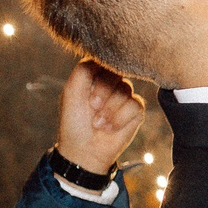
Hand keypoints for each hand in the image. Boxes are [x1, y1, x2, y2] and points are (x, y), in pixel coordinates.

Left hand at [56, 61, 143, 176]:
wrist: (84, 150)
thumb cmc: (74, 122)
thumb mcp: (71, 92)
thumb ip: (84, 69)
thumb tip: (105, 57)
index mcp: (94, 75)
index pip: (104, 61)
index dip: (99, 78)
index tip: (88, 96)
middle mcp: (110, 83)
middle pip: (117, 74)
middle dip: (104, 94)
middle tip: (93, 109)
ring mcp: (124, 96)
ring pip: (127, 90)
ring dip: (110, 111)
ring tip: (99, 124)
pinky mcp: (135, 111)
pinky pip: (135, 105)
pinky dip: (120, 119)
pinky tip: (110, 128)